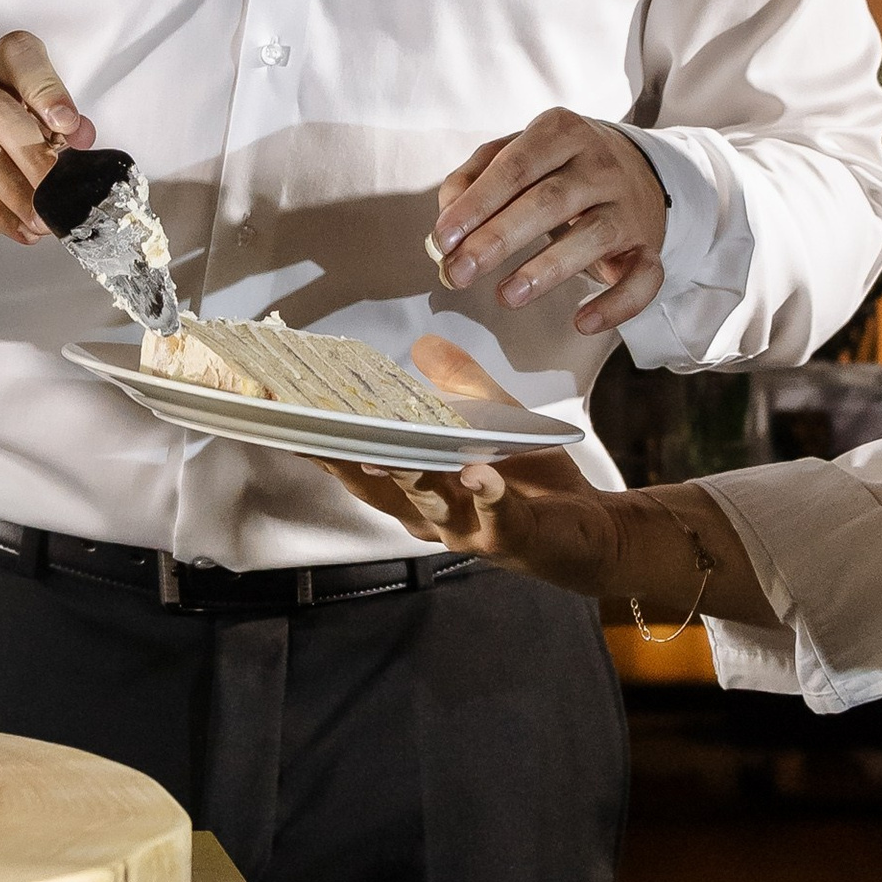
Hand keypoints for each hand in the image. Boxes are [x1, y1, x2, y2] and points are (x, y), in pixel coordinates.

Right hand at [0, 32, 86, 261]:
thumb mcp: (22, 158)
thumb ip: (52, 140)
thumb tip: (83, 134)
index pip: (15, 54)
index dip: (45, 85)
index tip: (69, 125)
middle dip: (34, 151)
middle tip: (60, 191)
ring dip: (15, 185)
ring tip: (42, 218)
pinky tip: (18, 229)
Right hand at [318, 335, 630, 592]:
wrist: (593, 532)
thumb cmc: (533, 481)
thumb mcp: (492, 422)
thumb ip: (458, 384)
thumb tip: (421, 344)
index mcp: (417, 490)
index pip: (361, 466)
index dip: (325, 445)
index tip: (288, 417)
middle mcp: (431, 517)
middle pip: (379, 490)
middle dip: (345, 464)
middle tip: (312, 435)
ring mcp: (469, 531)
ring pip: (428, 504)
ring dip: (408, 478)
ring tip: (386, 452)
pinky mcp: (513, 537)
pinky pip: (496, 518)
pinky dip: (485, 497)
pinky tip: (477, 476)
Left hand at [432, 110, 668, 337]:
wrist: (637, 168)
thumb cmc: (557, 166)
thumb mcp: (515, 154)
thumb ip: (474, 178)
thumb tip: (446, 220)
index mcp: (561, 133)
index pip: (515, 168)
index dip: (476, 205)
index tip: (443, 239)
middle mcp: (600, 165)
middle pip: (549, 201)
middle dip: (499, 239)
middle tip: (460, 273)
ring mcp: (629, 206)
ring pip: (594, 236)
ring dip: (547, 270)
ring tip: (506, 296)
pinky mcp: (649, 245)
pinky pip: (644, 277)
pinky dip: (617, 304)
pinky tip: (582, 322)